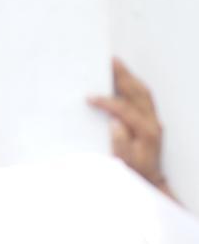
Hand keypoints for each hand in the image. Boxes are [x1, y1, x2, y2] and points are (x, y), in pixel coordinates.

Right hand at [88, 58, 170, 192]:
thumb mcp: (124, 164)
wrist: (150, 182)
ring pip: (143, 92)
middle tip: (108, 60)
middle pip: (139, 92)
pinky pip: (143, 97)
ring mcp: (154, 120)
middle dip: (123, 76)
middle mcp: (153, 123)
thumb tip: (114, 123)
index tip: (89, 97)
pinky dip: (133, 86)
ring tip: (115, 64)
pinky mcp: (151, 121)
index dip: (106, 102)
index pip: (125, 109)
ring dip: (129, 77)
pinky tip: (122, 81)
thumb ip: (120, 144)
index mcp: (146, 132)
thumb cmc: (134, 175)